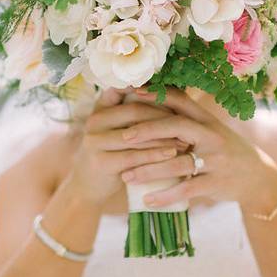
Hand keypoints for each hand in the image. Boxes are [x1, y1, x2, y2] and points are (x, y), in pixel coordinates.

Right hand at [63, 88, 190, 209]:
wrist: (89, 186)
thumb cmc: (113, 153)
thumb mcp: (118, 129)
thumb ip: (134, 112)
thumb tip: (172, 92)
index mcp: (100, 107)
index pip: (126, 89)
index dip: (150, 90)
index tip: (174, 96)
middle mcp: (94, 120)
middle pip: (134, 111)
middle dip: (163, 117)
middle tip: (186, 122)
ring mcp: (95, 141)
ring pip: (136, 135)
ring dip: (163, 137)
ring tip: (184, 140)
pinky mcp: (100, 162)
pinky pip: (133, 156)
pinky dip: (155, 155)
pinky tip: (171, 154)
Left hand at [119, 88, 276, 207]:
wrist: (258, 177)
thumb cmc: (225, 152)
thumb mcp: (210, 131)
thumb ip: (186, 121)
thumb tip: (149, 107)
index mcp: (207, 120)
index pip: (180, 101)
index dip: (156, 95)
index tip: (132, 93)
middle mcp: (212, 135)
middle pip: (177, 126)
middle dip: (148, 130)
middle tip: (123, 137)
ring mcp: (216, 159)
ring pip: (178, 162)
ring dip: (149, 170)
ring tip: (126, 176)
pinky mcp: (217, 183)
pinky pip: (187, 189)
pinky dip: (166, 195)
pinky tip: (148, 200)